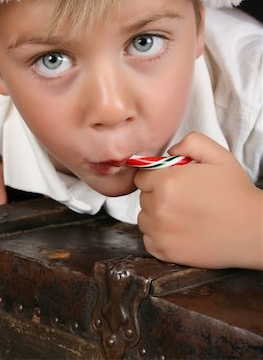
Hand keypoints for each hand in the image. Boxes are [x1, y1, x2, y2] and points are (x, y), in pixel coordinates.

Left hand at [135, 132, 261, 269]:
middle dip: (157, 194)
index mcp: (167, 182)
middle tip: (182, 197)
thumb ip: (190, 142)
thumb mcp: (217, 154)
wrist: (252, 229)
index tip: (171, 180)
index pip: (141, 176)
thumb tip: (169, 151)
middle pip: (143, 196)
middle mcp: (159, 208)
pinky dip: (158, 235)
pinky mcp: (165, 252)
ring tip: (182, 213)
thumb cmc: (235, 192)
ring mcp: (160, 233)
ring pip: (144, 218)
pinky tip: (179, 229)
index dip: (156, 176)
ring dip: (156, 214)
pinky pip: (148, 239)